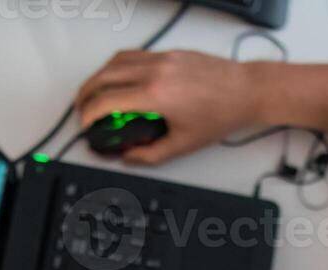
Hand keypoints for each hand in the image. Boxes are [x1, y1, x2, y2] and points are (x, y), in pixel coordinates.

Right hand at [75, 50, 258, 164]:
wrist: (245, 91)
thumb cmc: (221, 114)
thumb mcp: (183, 145)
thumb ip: (150, 155)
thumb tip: (129, 158)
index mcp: (156, 95)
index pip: (107, 101)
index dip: (89, 114)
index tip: (86, 124)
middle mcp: (155, 71)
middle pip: (103, 77)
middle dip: (86, 94)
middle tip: (82, 110)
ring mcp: (162, 58)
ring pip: (115, 61)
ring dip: (99, 77)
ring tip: (95, 94)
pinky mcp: (169, 53)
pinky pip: (133, 55)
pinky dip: (118, 67)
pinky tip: (119, 80)